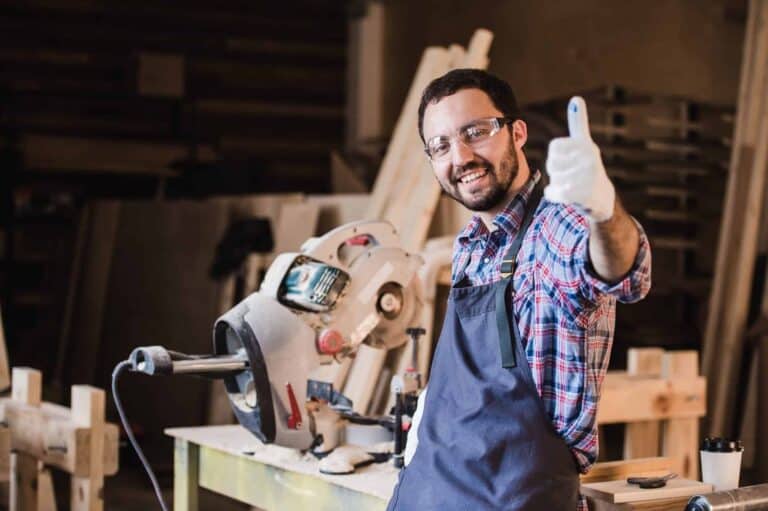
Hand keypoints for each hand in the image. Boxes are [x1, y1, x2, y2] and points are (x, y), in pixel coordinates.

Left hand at [544, 96, 614, 221]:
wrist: (601, 198)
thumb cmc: (586, 168)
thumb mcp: (584, 144)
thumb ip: (578, 123)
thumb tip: (576, 98)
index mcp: (586, 145)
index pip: (555, 146)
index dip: (555, 154)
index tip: (566, 158)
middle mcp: (589, 157)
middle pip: (551, 163)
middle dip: (555, 171)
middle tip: (569, 174)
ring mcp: (587, 175)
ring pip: (553, 179)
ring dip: (556, 184)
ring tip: (571, 185)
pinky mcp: (583, 192)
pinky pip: (553, 192)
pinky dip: (554, 195)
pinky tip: (564, 195)